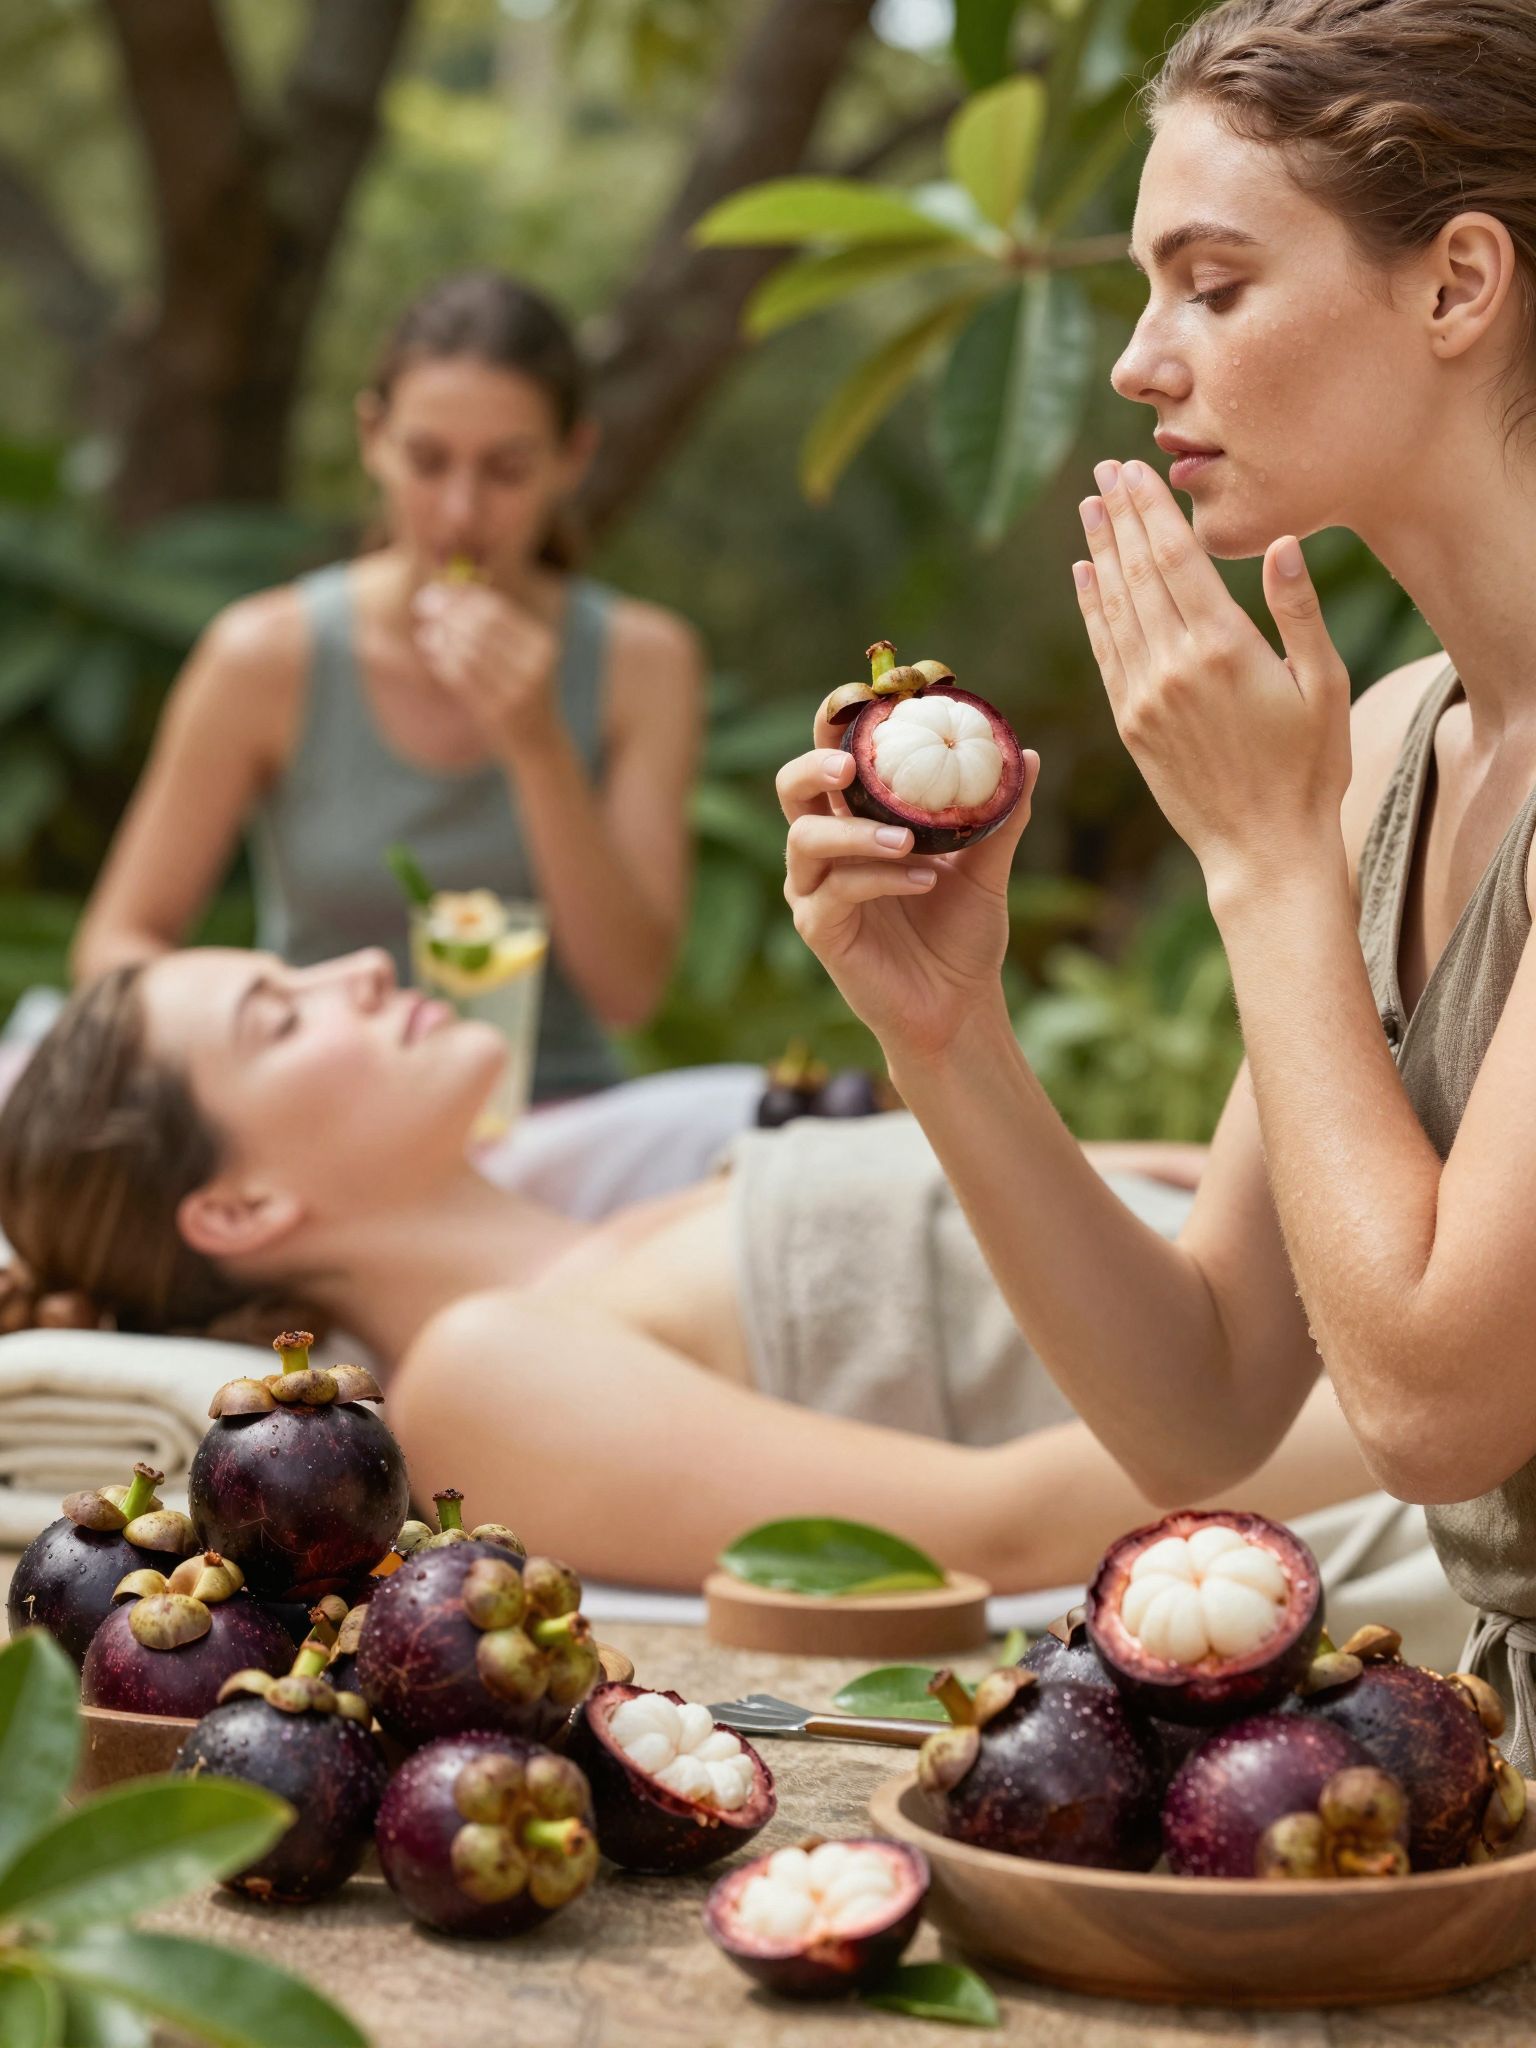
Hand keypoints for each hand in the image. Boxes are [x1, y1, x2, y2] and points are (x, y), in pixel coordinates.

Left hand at [413, 581, 561, 759]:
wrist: (538, 743)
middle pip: (482, 626)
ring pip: (470, 651)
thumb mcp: (521, 658)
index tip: (438, 590)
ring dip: (442, 637)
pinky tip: (431, 654)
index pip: (497, 610)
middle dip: (448, 611)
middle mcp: (534, 664)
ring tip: (425, 633)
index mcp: (542, 644)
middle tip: (423, 605)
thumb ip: (496, 629)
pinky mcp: (497, 711)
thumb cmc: (522, 694)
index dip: (463, 596)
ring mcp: (517, 689)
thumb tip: (455, 593)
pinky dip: (443, 661)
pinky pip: (462, 677)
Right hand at [777, 701, 1039, 1058]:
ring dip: (856, 833)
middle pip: (791, 787)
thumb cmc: (962, 933)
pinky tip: (926, 881)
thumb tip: (1028, 755)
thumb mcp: (987, 867)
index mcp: (857, 819)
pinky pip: (835, 891)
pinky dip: (880, 879)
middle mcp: (825, 848)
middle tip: (850, 765)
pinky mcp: (819, 929)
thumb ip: (1001, 814)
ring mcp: (814, 889)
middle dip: (814, 766)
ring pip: (806, 839)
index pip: (832, 757)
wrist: (959, 1004)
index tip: (871, 695)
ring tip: (908, 840)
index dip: (839, 722)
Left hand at [1073, 460, 1351, 898]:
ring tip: (1089, 508)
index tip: (1133, 469)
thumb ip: (1298, 612)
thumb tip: (1280, 543)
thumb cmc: (1310, 768)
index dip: (1152, 510)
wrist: (1262, 848)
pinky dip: (1091, 608)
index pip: (1176, 560)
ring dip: (1099, 553)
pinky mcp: (1130, 724)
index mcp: (1224, 649)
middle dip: (1120, 517)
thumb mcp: (1324, 685)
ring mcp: (1145, 697)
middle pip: (1138, 574)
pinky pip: (1104, 652)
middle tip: (1103, 472)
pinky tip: (1084, 575)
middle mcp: (1174, 667)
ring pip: (1114, 608)